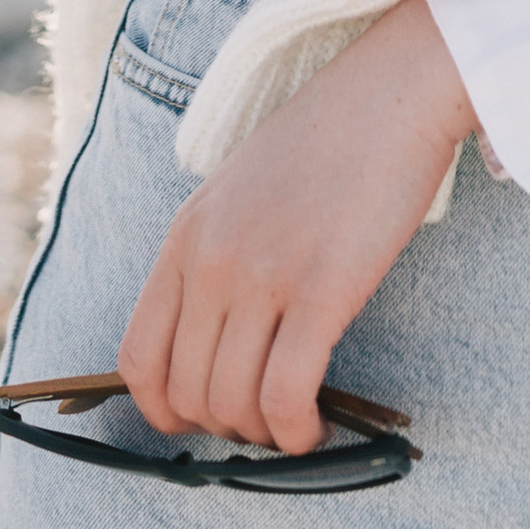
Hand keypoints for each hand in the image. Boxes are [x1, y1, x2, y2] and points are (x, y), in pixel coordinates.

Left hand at [116, 0, 477, 452]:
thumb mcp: (239, 193)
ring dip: (261, 436)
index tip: (203, 419)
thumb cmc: (327, 144)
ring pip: (232, 403)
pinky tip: (314, 427)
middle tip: (263, 423)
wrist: (392, 92)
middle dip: (222, 428)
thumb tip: (214, 346)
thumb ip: (215, 257)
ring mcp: (263, 274)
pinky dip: (295, 432)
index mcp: (185, 236)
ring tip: (293, 425)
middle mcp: (211, 259)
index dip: (164, 409)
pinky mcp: (322, 288)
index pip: (137, 356)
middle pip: (186, 391)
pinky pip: (286, 394)